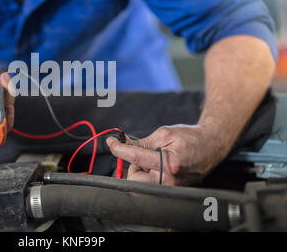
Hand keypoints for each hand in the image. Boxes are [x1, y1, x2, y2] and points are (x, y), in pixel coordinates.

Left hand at [106, 125, 232, 185]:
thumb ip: (142, 142)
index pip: (135, 157)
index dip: (119, 148)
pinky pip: (150, 183)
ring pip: (140, 182)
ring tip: (156, 158)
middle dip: (133, 164)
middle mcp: (170, 180)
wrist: (212, 145)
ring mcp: (171, 187)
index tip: (111, 142)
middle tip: (144, 153)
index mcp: (169, 163)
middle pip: (134, 177)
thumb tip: (123, 144)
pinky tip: (160, 165)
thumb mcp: (164, 134)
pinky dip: (149, 173)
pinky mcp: (172, 190)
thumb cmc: (190, 138)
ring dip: (142, 169)